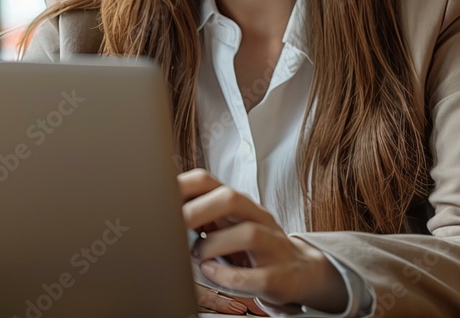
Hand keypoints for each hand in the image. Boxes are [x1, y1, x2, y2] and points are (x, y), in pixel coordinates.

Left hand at [178, 168, 348, 312]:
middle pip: (231, 199)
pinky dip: (228, 277)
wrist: (298, 270)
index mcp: (239, 204)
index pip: (209, 181)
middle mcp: (257, 217)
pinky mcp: (279, 274)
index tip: (160, 198)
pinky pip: (255, 275)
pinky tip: (212, 274)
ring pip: (248, 233)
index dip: (183, 186)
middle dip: (199, 211)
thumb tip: (162, 213)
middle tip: (177, 226)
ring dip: (215, 245)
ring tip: (199, 256)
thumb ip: (201, 217)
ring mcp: (272, 244)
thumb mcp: (228, 225)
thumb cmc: (254, 247)